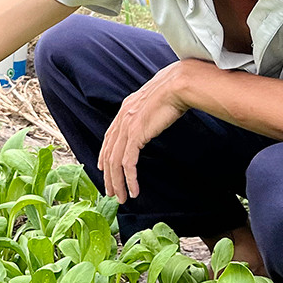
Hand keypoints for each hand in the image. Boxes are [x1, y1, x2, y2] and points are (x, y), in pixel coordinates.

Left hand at [98, 60, 203, 203]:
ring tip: (122, 197)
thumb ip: (147, 113)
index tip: (104, 170)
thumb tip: (152, 119)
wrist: (178, 85)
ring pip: (115, 162)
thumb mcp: (154, 102)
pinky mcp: (136, 134)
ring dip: (118, 182)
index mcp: (125, 110)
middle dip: (109, 176)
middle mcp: (122, 118)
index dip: (105, 156)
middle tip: (111, 192)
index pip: (109, 138)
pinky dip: (130, 179)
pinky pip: (128, 163)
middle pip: (108, 154)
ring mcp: (127, 127)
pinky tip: (134, 190)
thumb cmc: (173, 91)